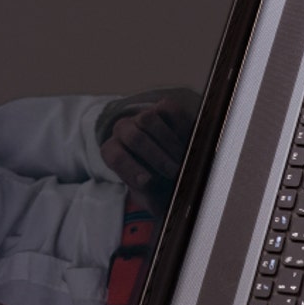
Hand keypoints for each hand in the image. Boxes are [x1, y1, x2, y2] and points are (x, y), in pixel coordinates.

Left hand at [100, 94, 196, 213]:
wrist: (180, 168)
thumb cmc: (161, 186)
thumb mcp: (152, 197)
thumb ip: (147, 194)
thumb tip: (148, 183)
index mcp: (114, 152)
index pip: (114, 155)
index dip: (129, 168)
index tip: (148, 181)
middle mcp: (125, 131)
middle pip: (133, 137)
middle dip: (156, 157)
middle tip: (174, 173)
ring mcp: (143, 116)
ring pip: (147, 119)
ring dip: (167, 142)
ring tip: (182, 159)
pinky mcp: (163, 107)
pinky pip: (168, 109)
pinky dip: (179, 124)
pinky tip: (189, 140)